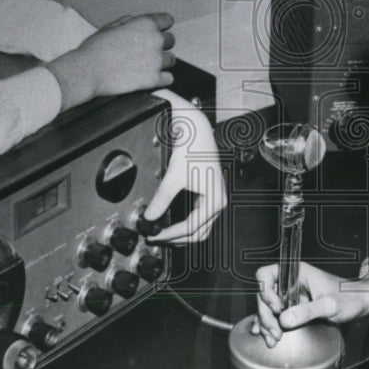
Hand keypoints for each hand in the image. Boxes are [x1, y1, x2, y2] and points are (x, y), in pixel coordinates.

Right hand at [47, 13, 174, 109]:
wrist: (87, 71)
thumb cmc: (95, 48)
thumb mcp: (109, 27)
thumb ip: (127, 22)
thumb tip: (133, 21)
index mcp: (146, 24)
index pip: (167, 20)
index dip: (160, 26)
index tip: (154, 32)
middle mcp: (155, 40)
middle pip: (170, 40)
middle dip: (160, 44)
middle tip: (147, 51)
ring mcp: (156, 61)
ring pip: (171, 60)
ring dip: (162, 62)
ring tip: (147, 65)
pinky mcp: (154, 79)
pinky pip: (169, 78)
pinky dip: (162, 79)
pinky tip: (150, 78)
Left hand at [140, 90, 226, 244]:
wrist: (198, 129)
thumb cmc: (193, 148)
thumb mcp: (174, 175)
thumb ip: (162, 198)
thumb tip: (149, 216)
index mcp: (215, 200)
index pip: (190, 228)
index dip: (169, 235)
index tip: (154, 236)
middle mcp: (218, 202)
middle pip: (198, 233)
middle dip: (176, 239)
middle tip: (155, 239)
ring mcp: (215, 198)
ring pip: (200, 228)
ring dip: (182, 234)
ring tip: (162, 234)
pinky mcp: (209, 194)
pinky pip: (199, 217)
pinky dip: (186, 224)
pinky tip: (171, 222)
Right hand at [251, 261, 368, 347]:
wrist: (359, 304)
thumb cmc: (348, 298)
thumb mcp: (330, 305)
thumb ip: (308, 311)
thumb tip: (284, 319)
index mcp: (297, 272)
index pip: (267, 274)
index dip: (266, 291)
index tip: (276, 308)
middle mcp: (290, 282)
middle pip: (264, 294)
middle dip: (266, 315)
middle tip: (276, 332)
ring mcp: (290, 295)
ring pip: (267, 307)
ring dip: (266, 323)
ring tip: (274, 339)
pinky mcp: (293, 308)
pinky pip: (275, 315)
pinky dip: (269, 325)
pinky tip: (267, 336)